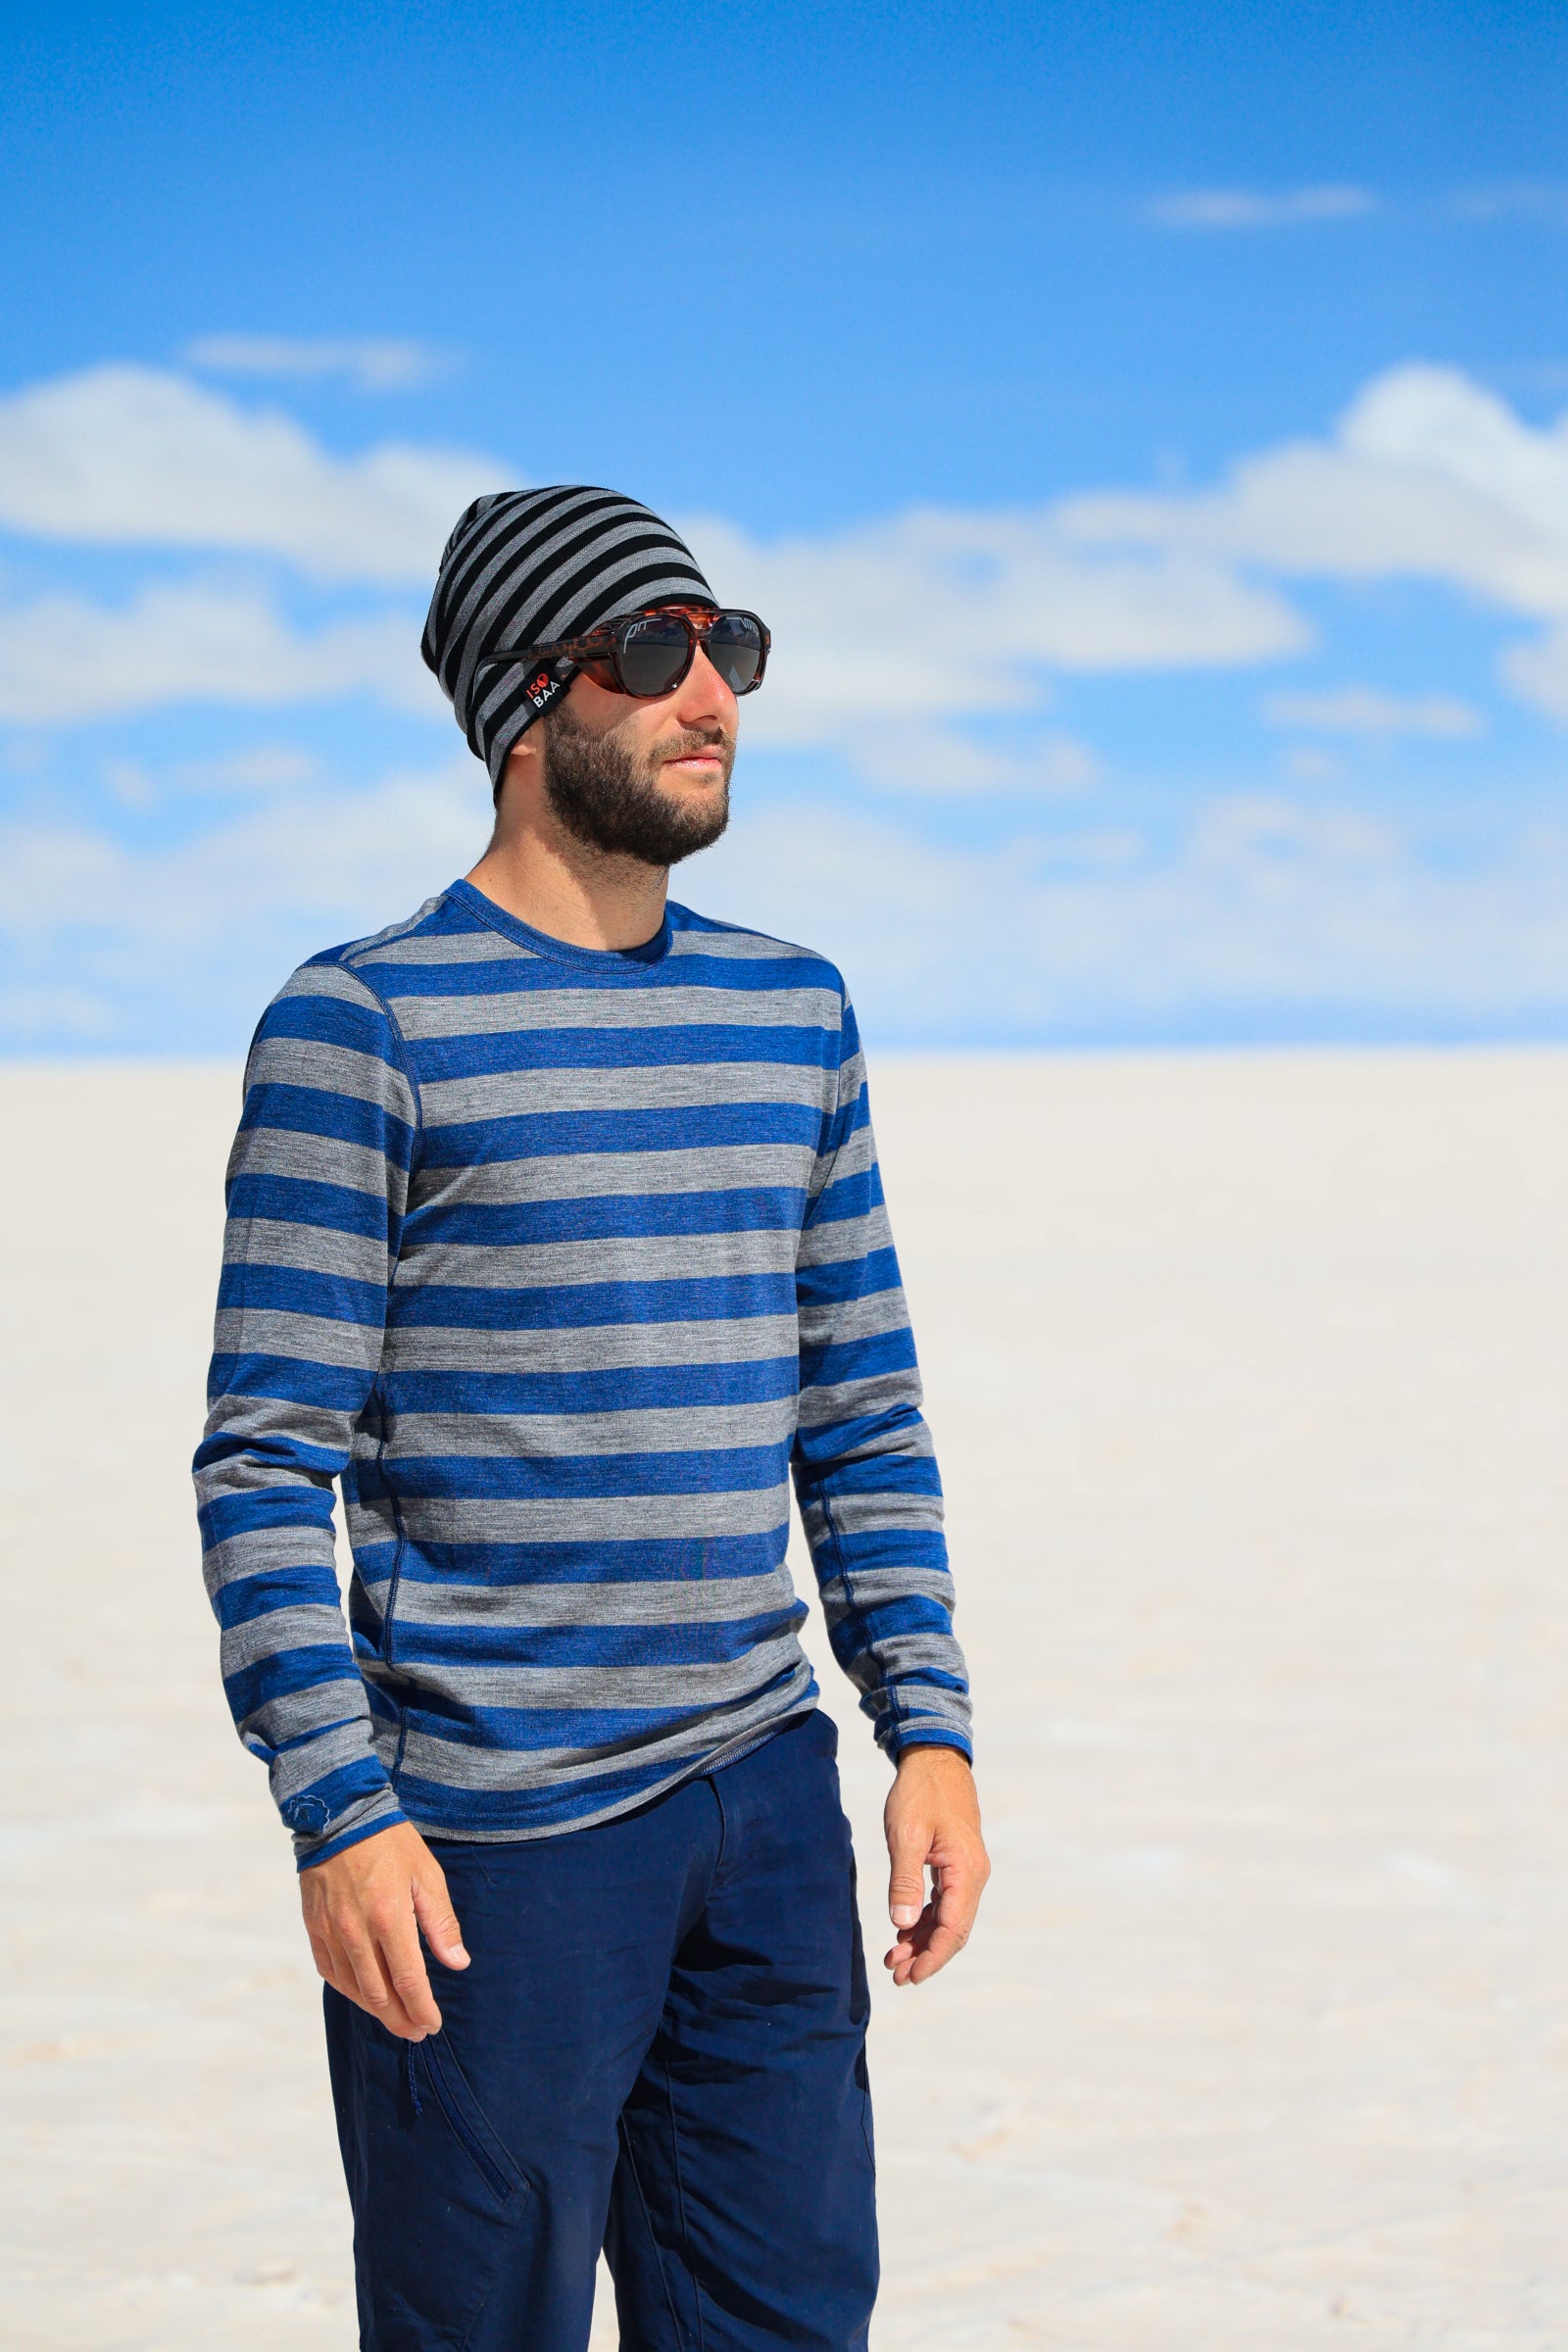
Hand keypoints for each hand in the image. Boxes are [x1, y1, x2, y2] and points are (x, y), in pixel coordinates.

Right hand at [300, 1820, 468, 2039]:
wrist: (340, 1814)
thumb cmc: (390, 1842)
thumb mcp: (427, 1875)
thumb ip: (441, 1924)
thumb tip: (458, 1964)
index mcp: (389, 1917)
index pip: (408, 1980)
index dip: (421, 2008)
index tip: (432, 2024)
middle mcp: (356, 1930)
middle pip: (379, 1994)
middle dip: (401, 2019)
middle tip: (417, 2031)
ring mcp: (331, 1930)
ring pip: (353, 1988)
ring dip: (376, 2010)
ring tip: (396, 2018)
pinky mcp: (313, 1926)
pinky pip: (330, 1971)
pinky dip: (349, 1990)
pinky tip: (364, 1995)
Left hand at [883, 1745, 989, 1986]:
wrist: (934, 1758)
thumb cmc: (920, 1793)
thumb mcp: (905, 1836)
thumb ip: (904, 1881)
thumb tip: (902, 1925)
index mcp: (966, 1871)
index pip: (953, 1929)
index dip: (932, 1957)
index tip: (909, 1976)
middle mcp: (974, 1875)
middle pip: (954, 1930)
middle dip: (926, 1955)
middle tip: (896, 1975)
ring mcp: (967, 1869)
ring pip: (949, 1918)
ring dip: (924, 1940)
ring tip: (894, 1958)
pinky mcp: (956, 1863)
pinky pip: (945, 1902)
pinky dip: (925, 1919)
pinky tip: (904, 1930)